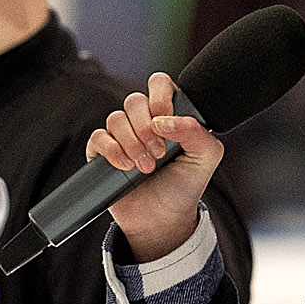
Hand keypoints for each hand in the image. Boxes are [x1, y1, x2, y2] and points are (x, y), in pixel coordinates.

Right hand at [85, 72, 224, 261]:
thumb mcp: (206, 158)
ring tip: (146, 167)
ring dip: (132, 143)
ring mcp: (123, 136)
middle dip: (146, 127)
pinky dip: (111, 150)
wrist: (164, 219)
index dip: (160, 97)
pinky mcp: (104, 153)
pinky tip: (125, 167)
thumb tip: (164, 121)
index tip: (166, 121)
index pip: (159, 83)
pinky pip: (98, 137)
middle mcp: (145, 121)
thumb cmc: (186, 186)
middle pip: (134, 100)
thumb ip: (196, 132)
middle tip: (159, 153)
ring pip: (116, 118)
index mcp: (170, 114)